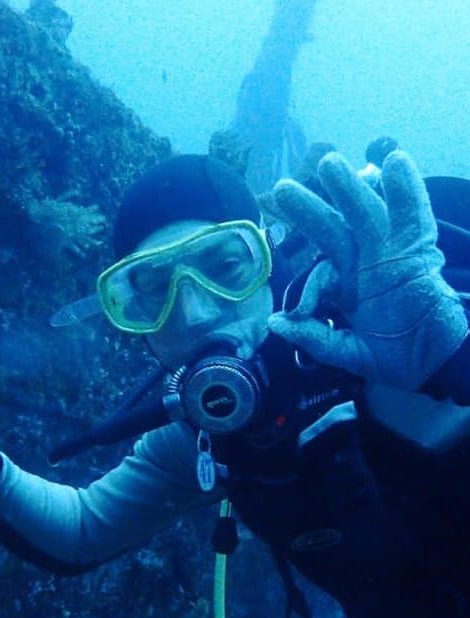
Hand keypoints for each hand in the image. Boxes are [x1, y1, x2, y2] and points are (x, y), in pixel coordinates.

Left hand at [268, 151, 468, 389]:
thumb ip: (315, 338)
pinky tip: (395, 161)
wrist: (437, 362)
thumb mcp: (349, 352)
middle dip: (309, 209)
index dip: (310, 290)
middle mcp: (364, 264)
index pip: (320, 275)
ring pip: (367, 215)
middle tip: (280, 188)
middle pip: (333, 230)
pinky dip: (407, 191)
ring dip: (350, 190)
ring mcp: (392, 253)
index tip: (305, 311)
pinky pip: (413, 216)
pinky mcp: (419, 249)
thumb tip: (274, 323)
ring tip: (330, 164)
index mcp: (346, 287)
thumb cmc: (395, 357)